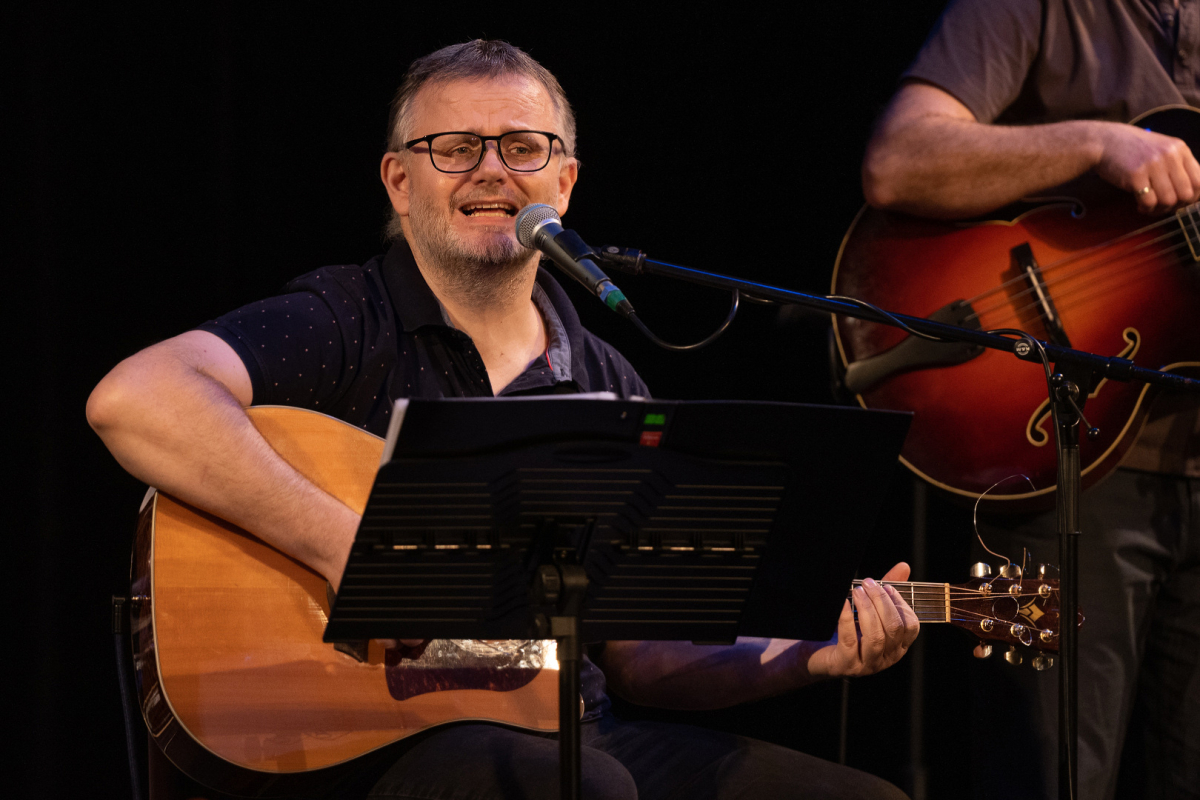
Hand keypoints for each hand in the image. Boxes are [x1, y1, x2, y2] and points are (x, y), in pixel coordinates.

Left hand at [805, 562, 919, 678]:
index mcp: (897, 646)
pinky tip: (843, 604)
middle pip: (893, 628)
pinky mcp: (846, 665)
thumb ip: (886, 593)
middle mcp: (887, 658)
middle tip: (867, 584)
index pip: (911, 626)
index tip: (887, 586)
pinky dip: (847, 619)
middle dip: (882, 602)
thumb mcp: (869, 611)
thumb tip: (904, 566)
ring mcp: (867, 665)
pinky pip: (850, 640)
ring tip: (857, 591)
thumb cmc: (847, 631)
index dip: (901, 604)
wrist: (817, 654)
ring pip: (875, 636)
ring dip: (867, 609)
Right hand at [1093, 123, 1199, 213]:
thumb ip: (1177, 166)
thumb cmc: (1132, 149)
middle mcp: (1170, 156)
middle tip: (1163, 206)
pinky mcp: (1135, 175)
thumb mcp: (1161, 150)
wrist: (1104, 141)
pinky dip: (1146, 209)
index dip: (1194, 197)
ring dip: (1159, 210)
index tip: (1180, 202)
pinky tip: (1140, 205)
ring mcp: (1153, 165)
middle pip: (1186, 194)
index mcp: (1180, 149)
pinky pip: (1149, 202)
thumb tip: (1191, 193)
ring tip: (1150, 207)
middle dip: (1176, 206)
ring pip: (1168, 200)